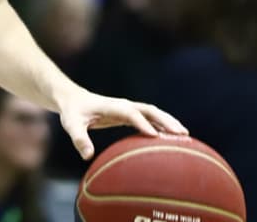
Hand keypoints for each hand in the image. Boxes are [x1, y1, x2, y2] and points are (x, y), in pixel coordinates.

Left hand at [58, 88, 186, 159]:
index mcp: (111, 106)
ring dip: (168, 122)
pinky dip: (162, 126)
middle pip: (149, 110)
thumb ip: (79, 139)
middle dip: (165, 120)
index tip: (154, 135)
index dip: (142, 123)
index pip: (130, 113)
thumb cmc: (73, 113)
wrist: (75, 100)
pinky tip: (173, 137)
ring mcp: (128, 108)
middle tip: (181, 133)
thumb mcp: (71, 125)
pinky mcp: (130, 114)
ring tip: (185, 136)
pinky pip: (150, 119)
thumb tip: (87, 155)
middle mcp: (123, 105)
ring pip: (153, 113)